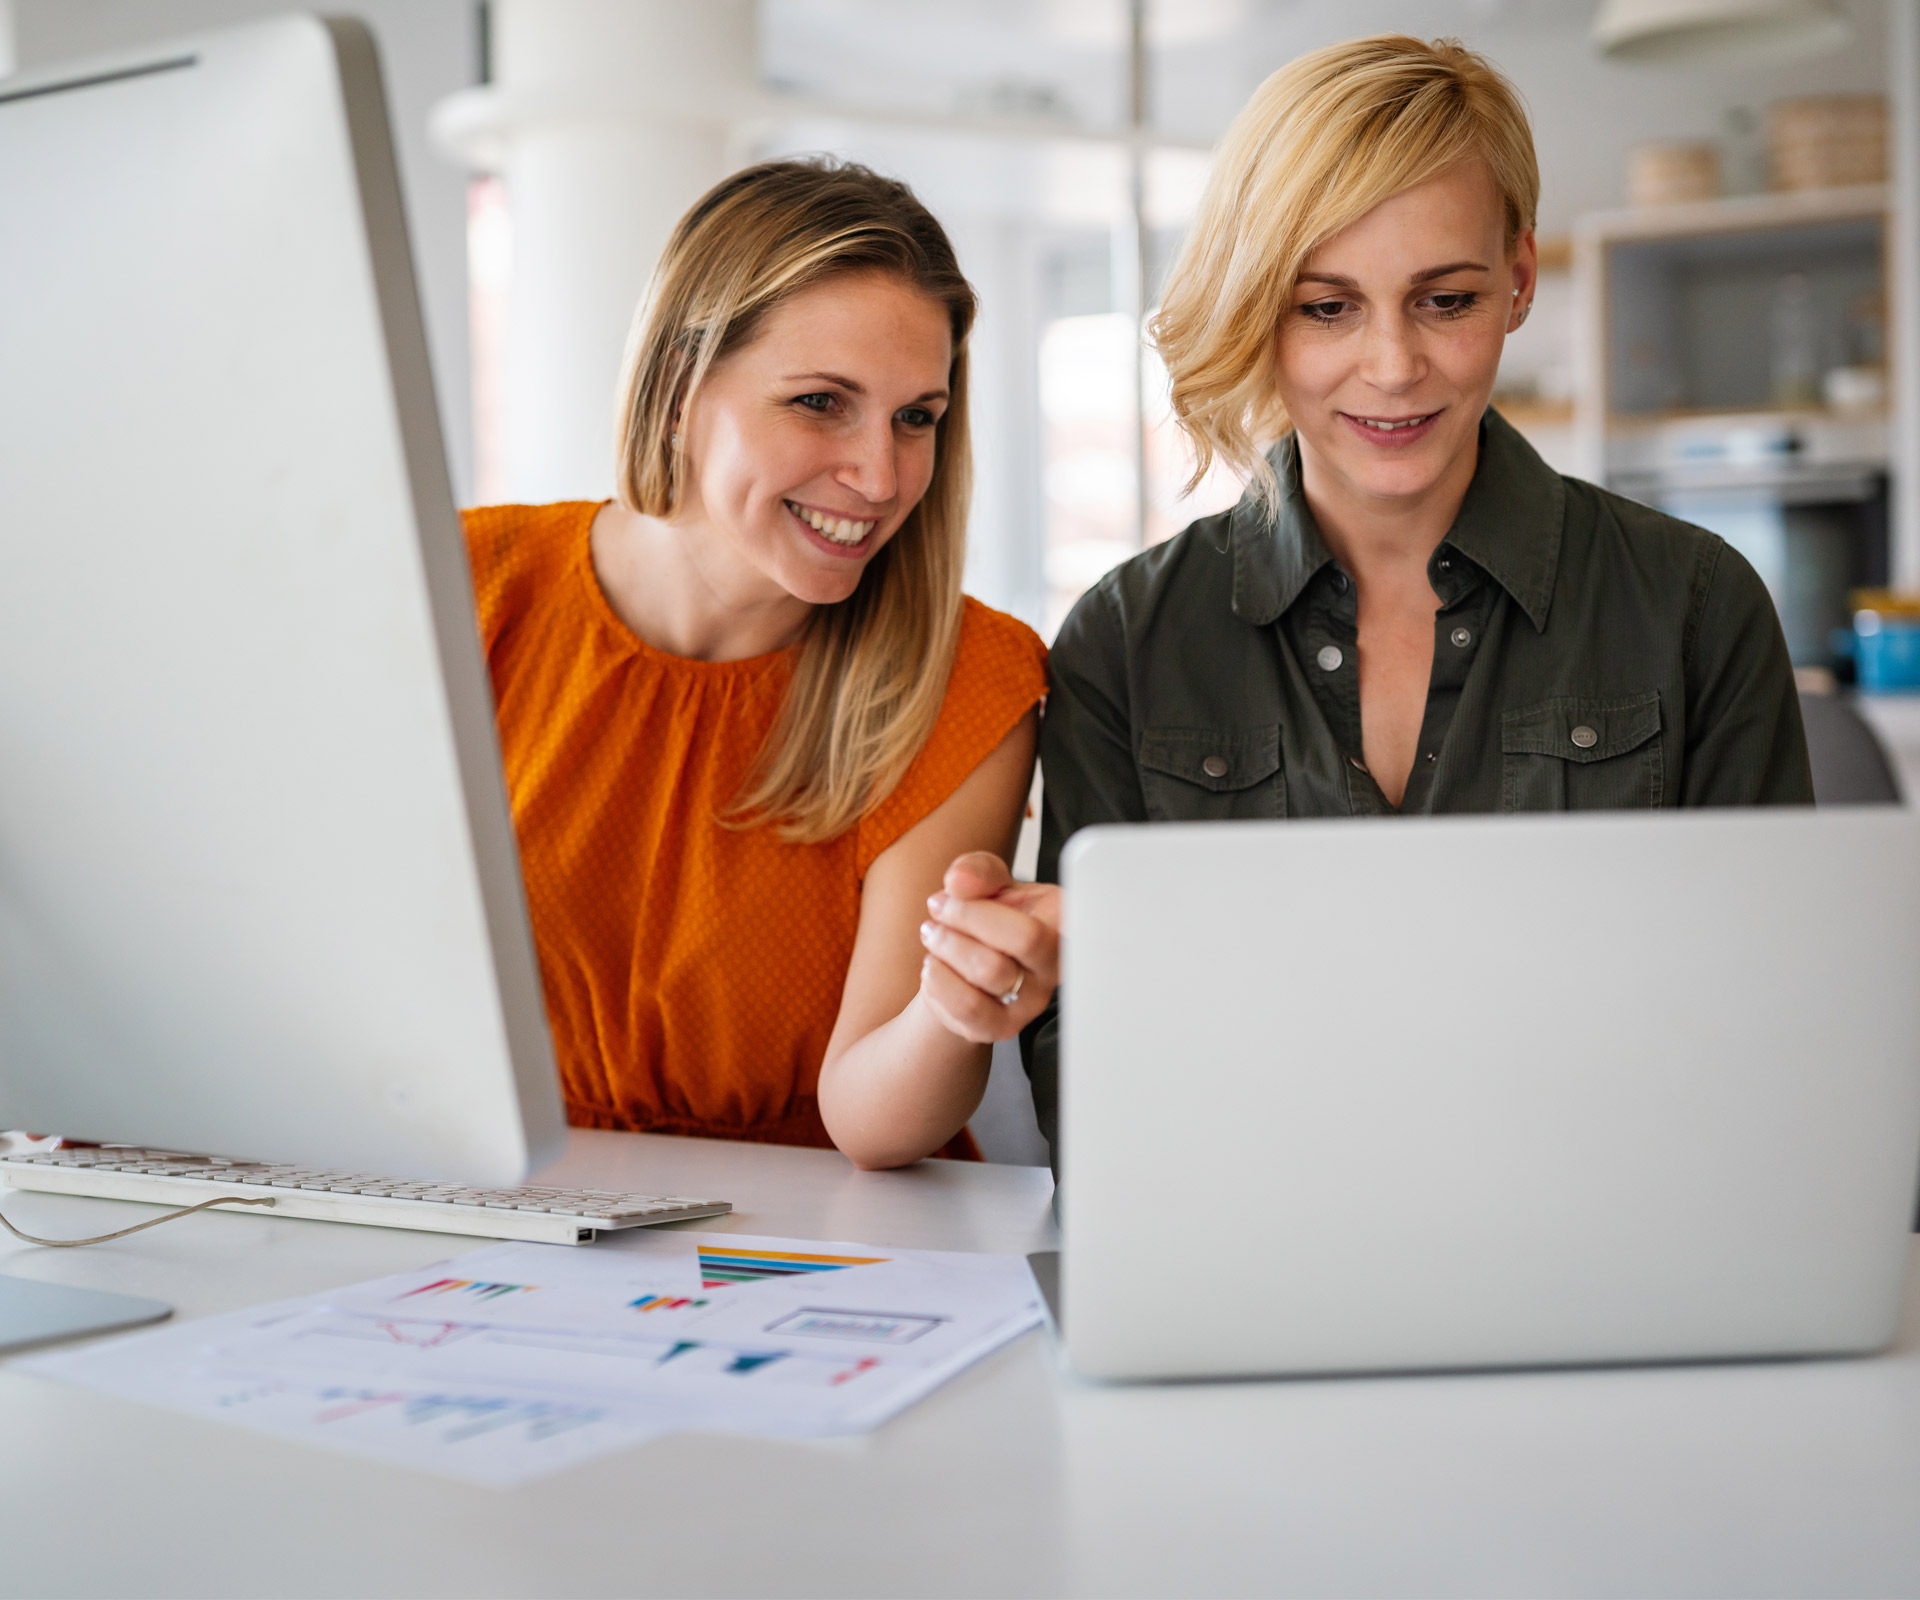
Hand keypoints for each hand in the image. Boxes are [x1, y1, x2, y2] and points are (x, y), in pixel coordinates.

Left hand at [917, 851, 1060, 1043]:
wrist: (968, 965)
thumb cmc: (990, 919)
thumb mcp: (988, 882)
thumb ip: (979, 871)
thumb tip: (960, 880)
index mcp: (1062, 922)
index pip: (1058, 909)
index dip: (1005, 902)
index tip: (959, 888)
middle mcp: (1055, 965)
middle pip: (1022, 937)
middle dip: (965, 915)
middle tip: (939, 906)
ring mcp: (1032, 1001)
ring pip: (990, 972)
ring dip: (947, 946)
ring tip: (932, 934)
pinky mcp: (1002, 1027)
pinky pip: (968, 1007)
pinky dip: (939, 980)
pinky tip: (934, 966)